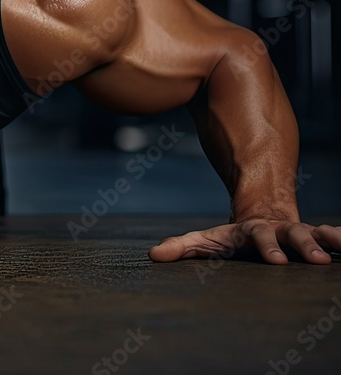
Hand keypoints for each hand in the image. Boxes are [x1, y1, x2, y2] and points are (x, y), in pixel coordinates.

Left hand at [149, 219, 340, 264]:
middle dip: (303, 245)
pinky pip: (334, 238)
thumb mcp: (207, 240)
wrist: (263, 214)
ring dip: (330, 241)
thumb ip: (182, 247)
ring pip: (318, 233)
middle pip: (293, 234)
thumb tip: (153, 255)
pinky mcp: (316, 240)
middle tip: (314, 260)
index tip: (275, 261)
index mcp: (253, 231)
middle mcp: (279, 230)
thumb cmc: (232, 237)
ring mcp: (300, 233)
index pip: (258, 237)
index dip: (266, 247)